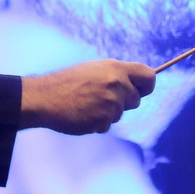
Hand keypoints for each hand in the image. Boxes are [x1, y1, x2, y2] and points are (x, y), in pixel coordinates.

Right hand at [20, 60, 156, 134]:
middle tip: (101, 98)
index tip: (141, 90)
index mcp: (116, 68)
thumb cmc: (67, 83)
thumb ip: (116, 75)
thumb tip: (134, 85)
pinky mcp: (103, 120)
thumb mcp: (95, 70)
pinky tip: (83, 114)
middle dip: (123, 102)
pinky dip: (97, 122)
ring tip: (87, 104)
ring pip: (120, 114)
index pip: (149, 76)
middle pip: (136, 100)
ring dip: (108, 113)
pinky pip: (107, 125)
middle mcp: (117, 84)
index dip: (146, 86)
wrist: (46, 98)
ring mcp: (111, 103)